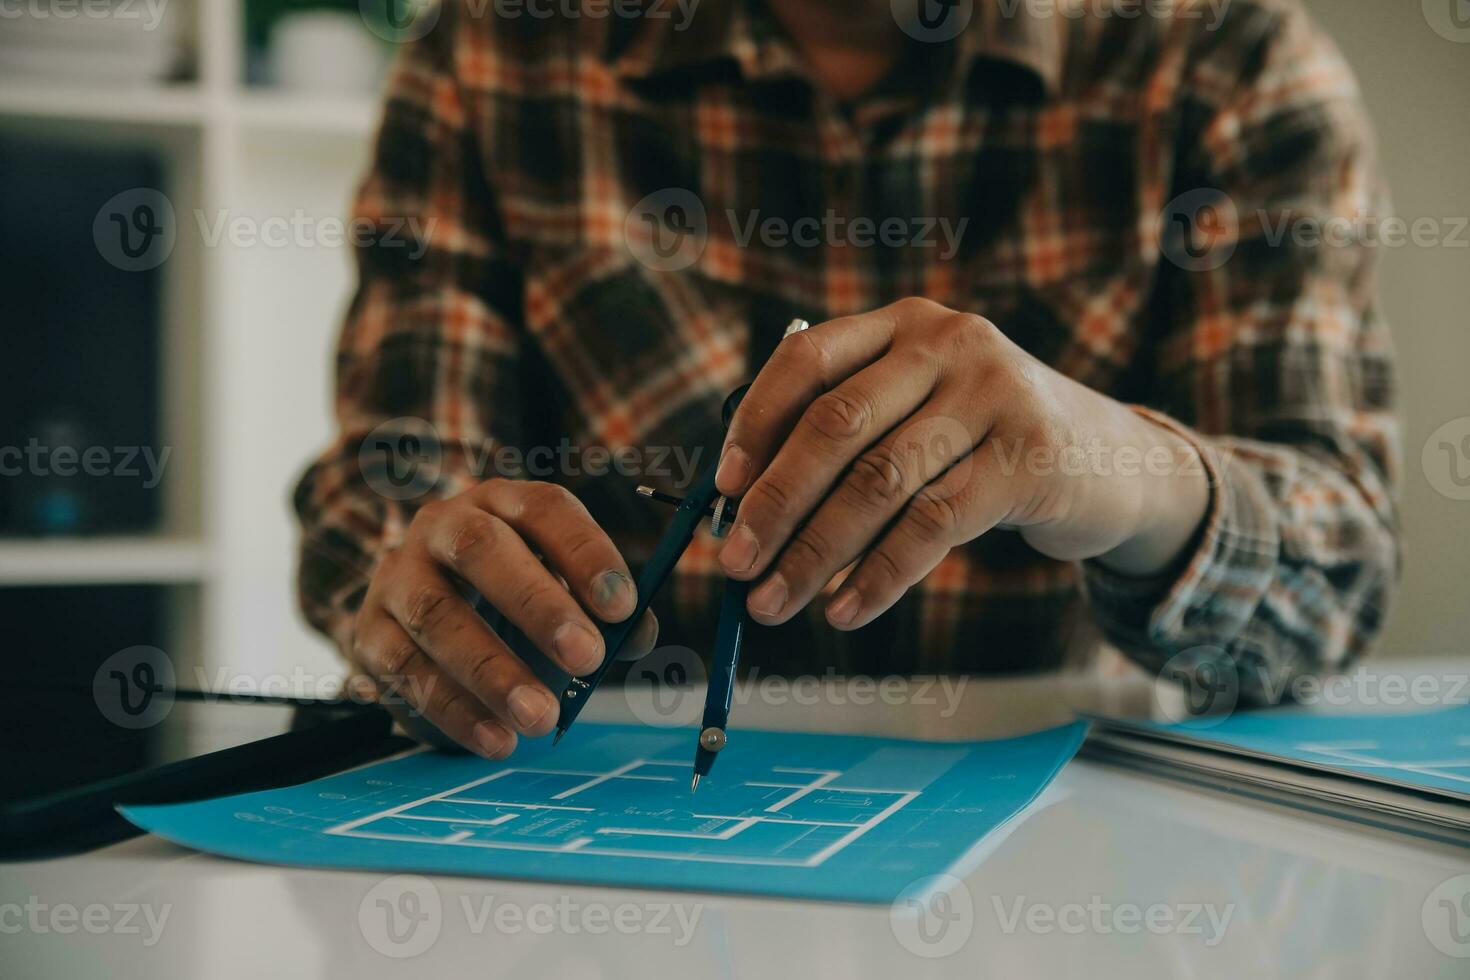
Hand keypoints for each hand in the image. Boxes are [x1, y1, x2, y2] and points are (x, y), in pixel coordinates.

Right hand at [338, 479, 657, 757]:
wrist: (418, 611)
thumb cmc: (511, 595)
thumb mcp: (560, 588)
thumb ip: (604, 611)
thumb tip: (638, 636)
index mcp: (503, 503)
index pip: (544, 509)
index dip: (585, 553)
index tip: (622, 606)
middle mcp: (443, 526)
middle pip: (483, 549)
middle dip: (538, 605)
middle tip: (587, 659)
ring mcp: (399, 575)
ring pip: (438, 615)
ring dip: (493, 672)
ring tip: (542, 718)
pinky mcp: (370, 630)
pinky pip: (406, 669)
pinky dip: (455, 710)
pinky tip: (498, 740)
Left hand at [713, 298, 1210, 629]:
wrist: (1115, 461)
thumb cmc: (984, 445)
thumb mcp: (921, 413)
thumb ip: (851, 437)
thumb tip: (747, 511)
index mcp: (904, 326)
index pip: (807, 358)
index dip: (756, 422)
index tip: (722, 489)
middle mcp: (948, 345)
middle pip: (836, 424)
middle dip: (775, 503)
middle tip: (734, 564)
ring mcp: (994, 396)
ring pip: (879, 482)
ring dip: (815, 552)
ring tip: (776, 601)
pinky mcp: (1028, 458)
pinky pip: (932, 526)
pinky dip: (879, 576)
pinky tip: (845, 609)